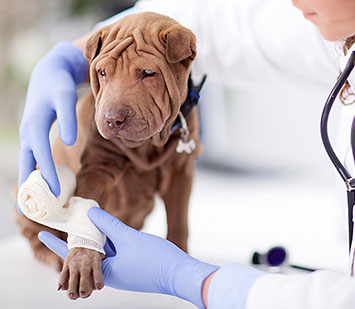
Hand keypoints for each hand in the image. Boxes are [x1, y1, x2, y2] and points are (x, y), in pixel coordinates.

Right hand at [18, 41, 87, 201]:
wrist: (49, 73)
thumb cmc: (60, 85)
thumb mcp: (65, 96)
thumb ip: (68, 118)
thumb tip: (69, 141)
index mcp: (34, 124)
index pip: (40, 154)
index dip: (47, 173)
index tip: (57, 193)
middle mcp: (28, 131)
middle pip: (27, 163)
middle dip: (32, 185)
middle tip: (38, 210)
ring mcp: (28, 133)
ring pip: (26, 161)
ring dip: (29, 181)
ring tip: (32, 204)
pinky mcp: (33, 134)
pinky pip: (30, 156)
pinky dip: (32, 171)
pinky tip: (39, 183)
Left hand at [38, 207, 218, 307]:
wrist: (180, 273)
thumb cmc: (155, 259)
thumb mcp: (129, 238)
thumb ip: (109, 225)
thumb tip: (90, 213)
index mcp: (106, 271)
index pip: (76, 255)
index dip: (58, 243)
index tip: (42, 234)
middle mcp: (111, 272)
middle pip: (89, 252)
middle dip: (79, 237)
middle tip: (66, 222)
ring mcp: (122, 269)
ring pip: (104, 250)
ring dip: (96, 236)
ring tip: (85, 222)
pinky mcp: (132, 264)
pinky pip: (116, 251)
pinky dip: (110, 239)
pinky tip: (108, 227)